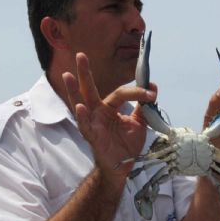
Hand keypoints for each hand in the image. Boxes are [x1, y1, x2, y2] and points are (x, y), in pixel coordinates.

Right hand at [62, 53, 156, 180]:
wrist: (124, 166)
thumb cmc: (127, 144)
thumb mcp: (140, 122)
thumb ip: (144, 105)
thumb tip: (152, 86)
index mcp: (109, 107)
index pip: (121, 93)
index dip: (137, 92)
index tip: (152, 93)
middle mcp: (98, 111)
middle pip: (90, 89)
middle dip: (85, 72)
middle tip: (80, 54)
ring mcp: (92, 122)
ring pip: (81, 104)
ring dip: (73, 90)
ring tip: (67, 76)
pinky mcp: (92, 136)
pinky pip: (85, 125)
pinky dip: (83, 116)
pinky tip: (80, 106)